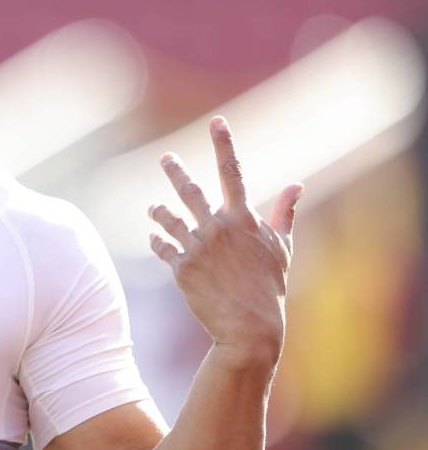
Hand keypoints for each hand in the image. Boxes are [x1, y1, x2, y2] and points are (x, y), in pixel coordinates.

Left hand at [147, 116, 303, 365]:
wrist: (249, 327)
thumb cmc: (270, 287)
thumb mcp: (282, 248)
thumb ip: (285, 214)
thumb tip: (297, 185)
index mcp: (243, 219)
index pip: (232, 171)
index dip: (223, 144)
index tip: (216, 122)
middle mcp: (217, 228)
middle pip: (189, 190)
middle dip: (175, 171)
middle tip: (165, 158)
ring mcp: (196, 247)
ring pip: (168, 218)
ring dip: (158, 210)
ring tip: (151, 207)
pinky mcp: (180, 268)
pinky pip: (162, 247)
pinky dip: (157, 239)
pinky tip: (155, 236)